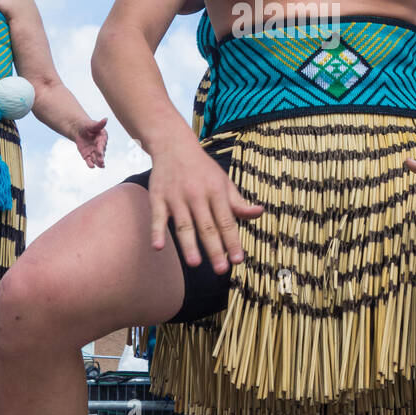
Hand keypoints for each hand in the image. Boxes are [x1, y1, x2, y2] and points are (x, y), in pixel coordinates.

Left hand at [74, 116, 108, 167]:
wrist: (78, 130)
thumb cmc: (86, 125)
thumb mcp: (91, 124)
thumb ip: (99, 124)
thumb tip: (106, 119)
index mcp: (102, 138)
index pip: (102, 143)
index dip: (101, 147)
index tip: (100, 151)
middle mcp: (99, 146)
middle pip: (101, 152)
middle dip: (101, 157)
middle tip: (101, 161)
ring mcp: (94, 151)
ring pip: (97, 158)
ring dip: (98, 162)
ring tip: (100, 166)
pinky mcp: (87, 155)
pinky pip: (89, 160)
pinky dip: (90, 164)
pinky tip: (91, 166)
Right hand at [148, 142, 263, 272]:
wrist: (173, 145)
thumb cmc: (202, 168)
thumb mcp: (223, 182)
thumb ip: (238, 202)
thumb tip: (259, 213)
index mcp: (216, 191)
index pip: (227, 221)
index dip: (233, 241)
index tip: (239, 260)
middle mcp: (197, 194)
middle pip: (207, 226)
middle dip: (215, 249)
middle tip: (222, 269)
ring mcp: (176, 196)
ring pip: (184, 225)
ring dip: (189, 245)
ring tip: (195, 263)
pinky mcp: (158, 197)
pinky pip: (157, 217)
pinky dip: (157, 232)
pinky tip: (158, 247)